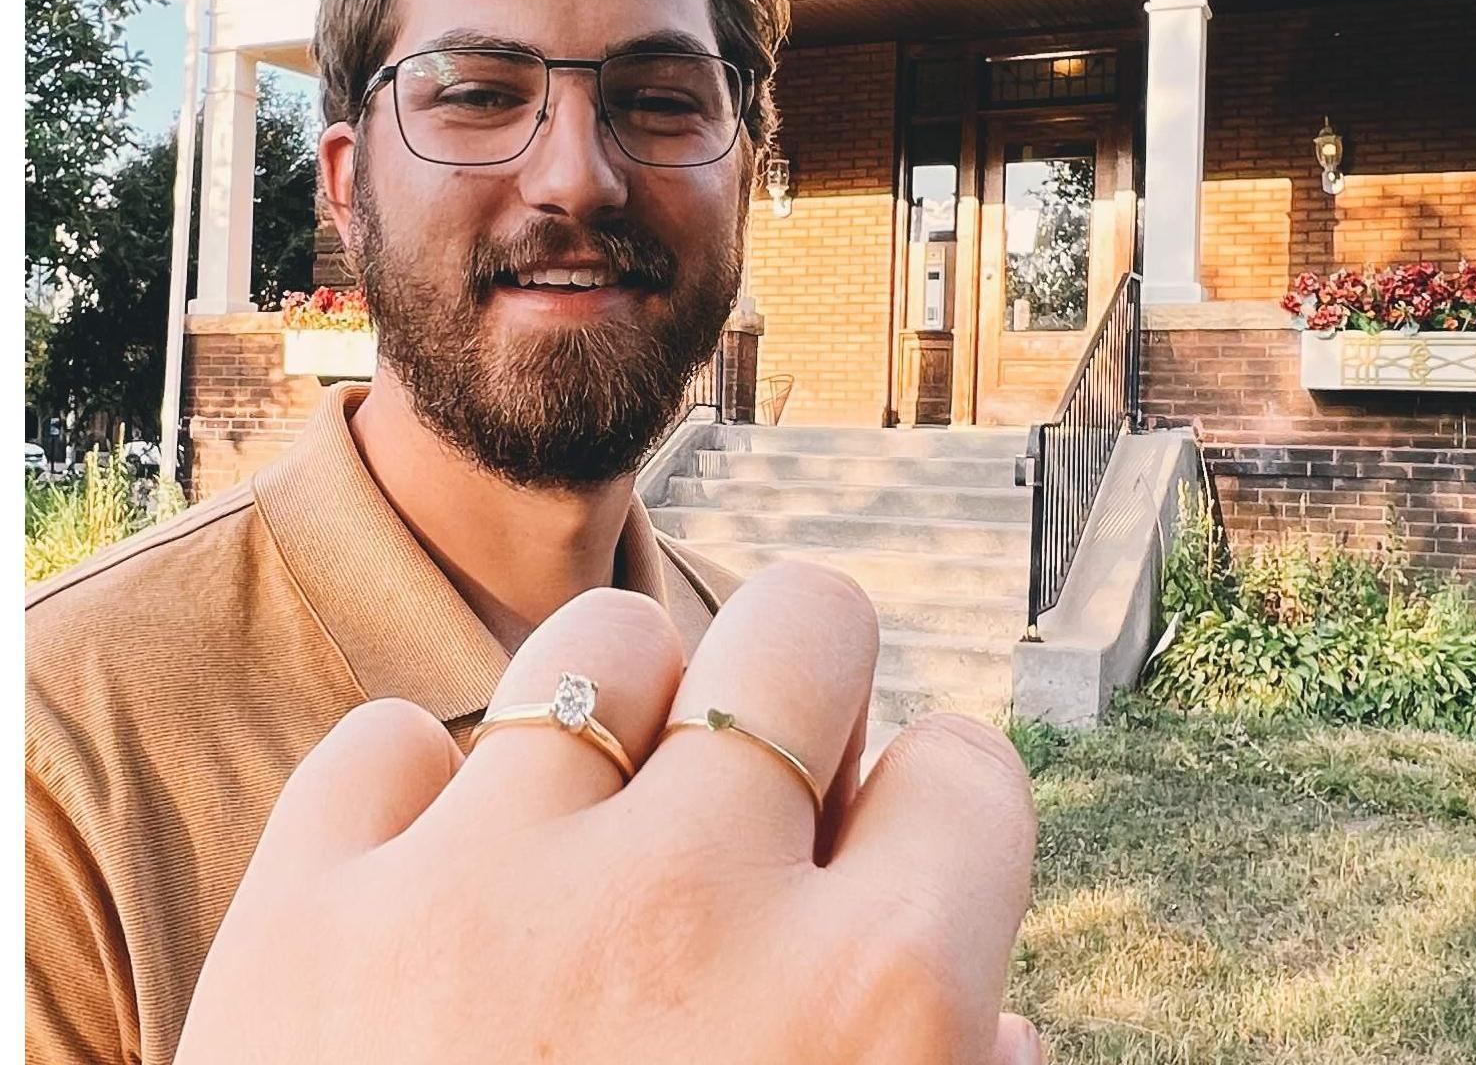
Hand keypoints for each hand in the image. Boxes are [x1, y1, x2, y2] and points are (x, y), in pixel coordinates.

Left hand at [175, 565, 1041, 1062]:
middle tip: (756, 782)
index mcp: (871, 1009)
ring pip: (600, 639)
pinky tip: (429, 905)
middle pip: (808, 619)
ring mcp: (488, 895)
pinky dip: (410, 808)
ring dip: (616, 716)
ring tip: (591, 819)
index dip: (928, 821)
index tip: (878, 867)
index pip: (965, 770)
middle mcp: (696, 908)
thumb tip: (1005, 1027)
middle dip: (804, 686)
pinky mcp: (303, 922)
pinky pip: (387, 745)